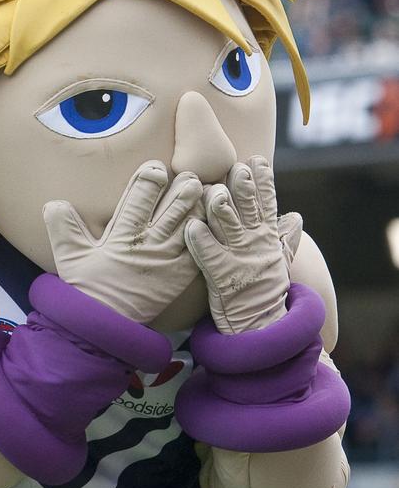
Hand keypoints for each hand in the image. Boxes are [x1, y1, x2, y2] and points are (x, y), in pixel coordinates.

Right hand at [43, 161, 202, 323]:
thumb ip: (62, 226)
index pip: (139, 198)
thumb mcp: (69, 256)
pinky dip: (206, 235)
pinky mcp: (179, 276)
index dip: (149, 178)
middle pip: (173, 208)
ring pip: (189, 224)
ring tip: (206, 190)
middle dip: (184, 188)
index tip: (155, 167)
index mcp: (122, 235)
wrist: (104, 325)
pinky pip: (198, 251)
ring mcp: (167, 260)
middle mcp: (148, 244)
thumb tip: (54, 203)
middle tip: (191, 175)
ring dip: (198, 206)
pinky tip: (210, 222)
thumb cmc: (87, 288)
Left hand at [184, 156, 302, 333]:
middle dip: (243, 187)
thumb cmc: (266, 292)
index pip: (268, 203)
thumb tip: (297, 217)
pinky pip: (208, 254)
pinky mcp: (222, 276)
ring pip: (228, 225)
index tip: (257, 160)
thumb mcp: (280, 261)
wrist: (261, 327)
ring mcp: (239, 259)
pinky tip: (191, 227)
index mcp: (268, 237)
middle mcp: (255, 244)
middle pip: (248, 208)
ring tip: (211, 191)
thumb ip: (285, 238)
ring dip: (219, 206)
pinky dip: (200, 240)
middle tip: (236, 168)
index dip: (263, 181)